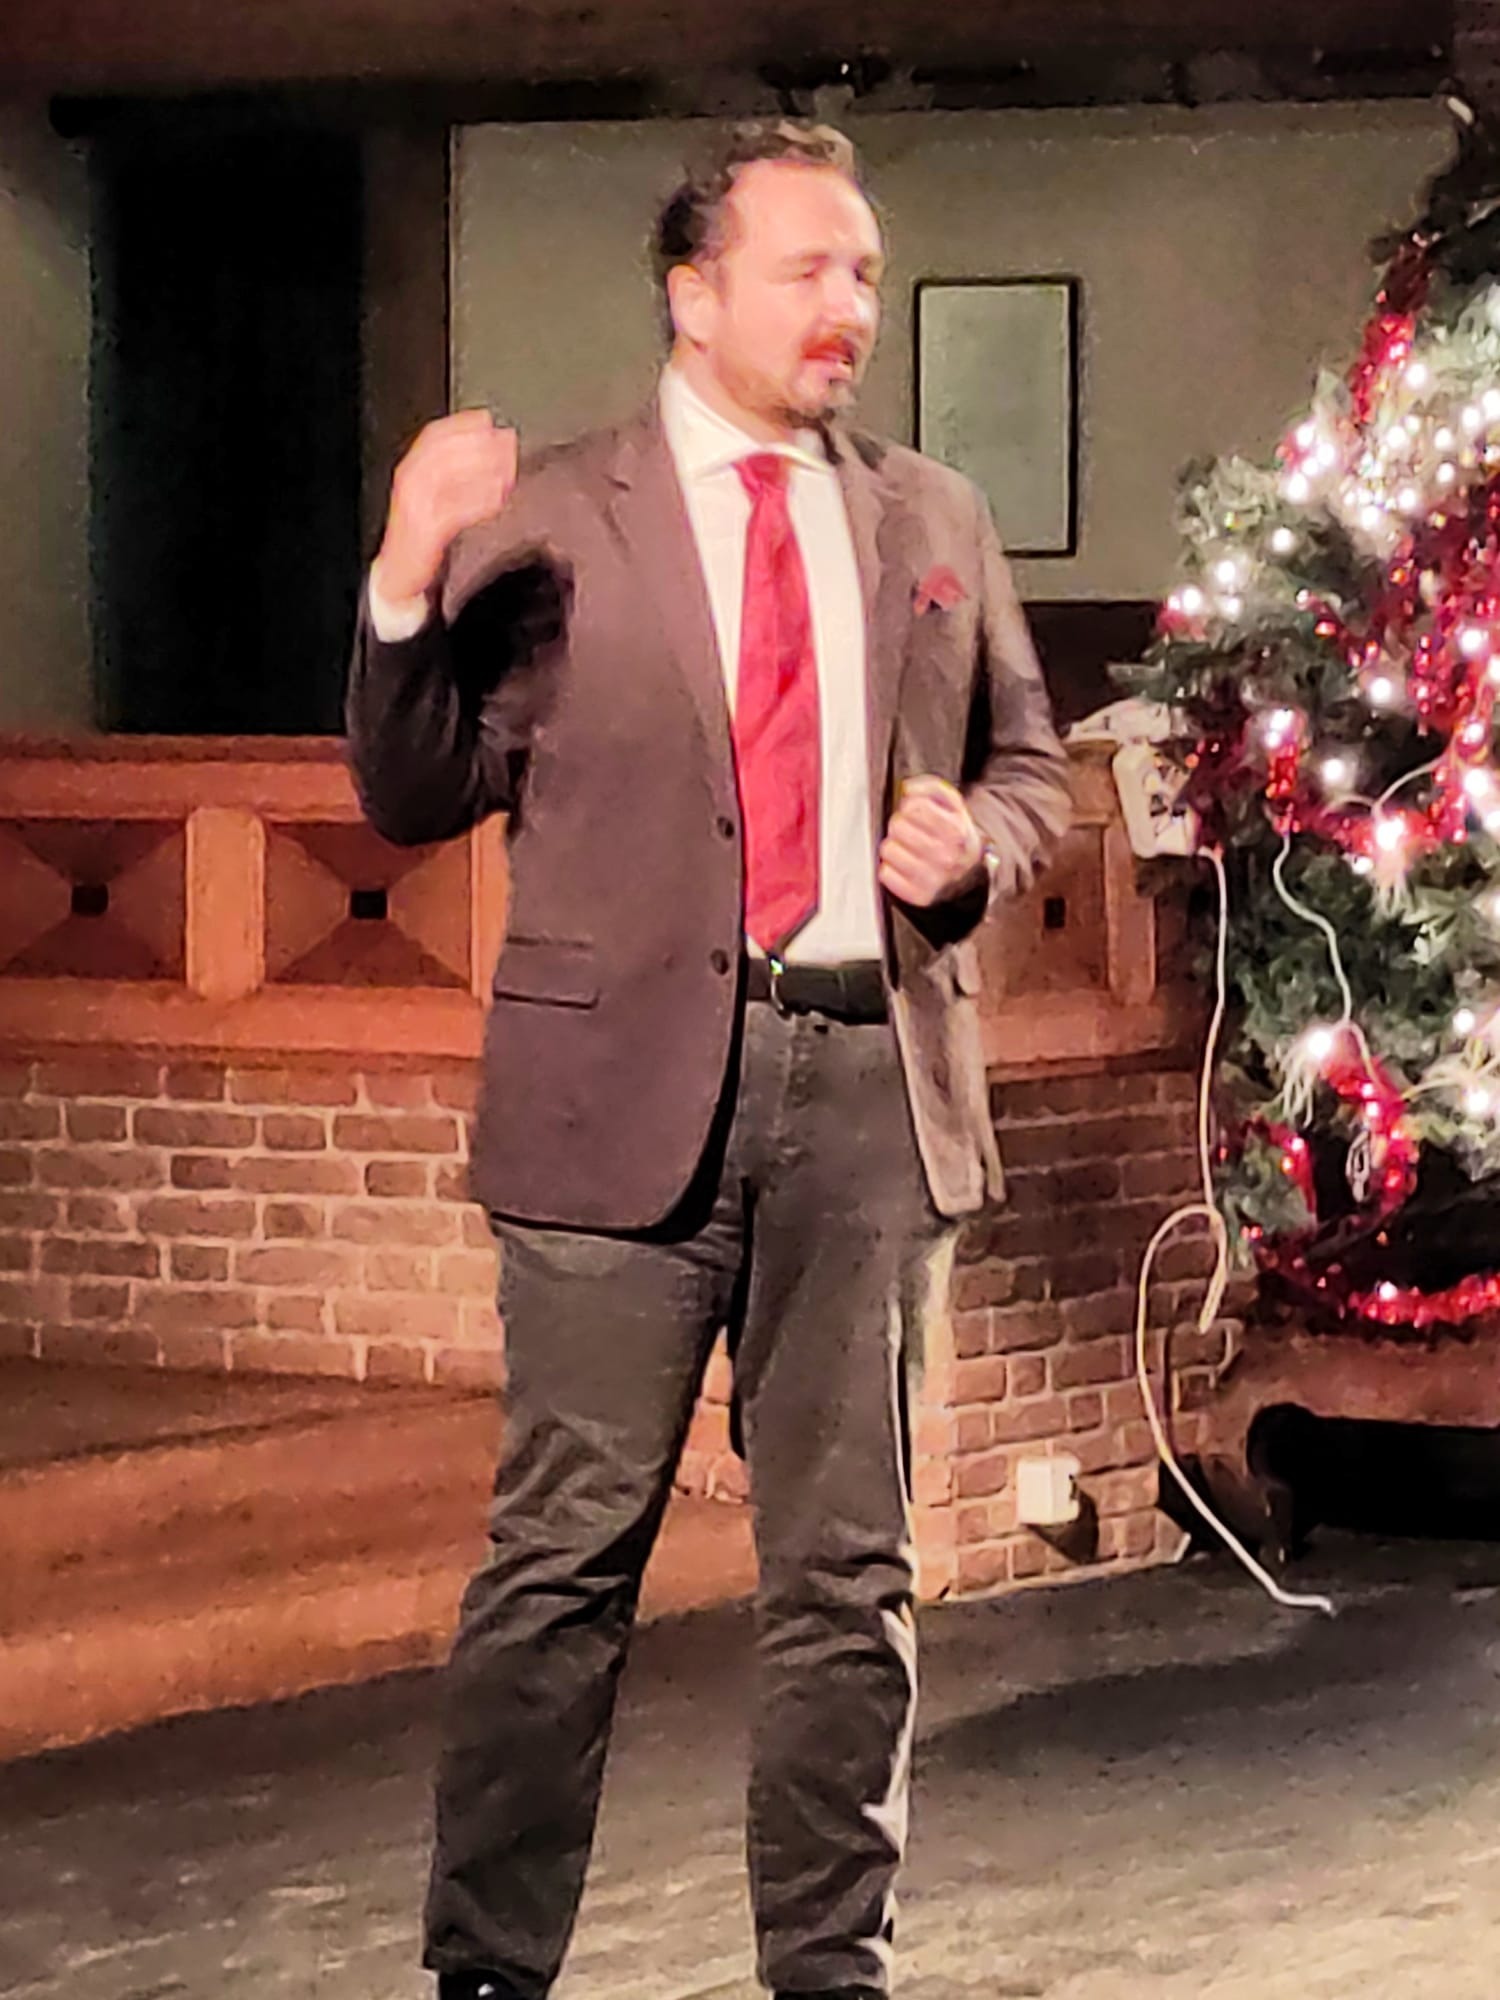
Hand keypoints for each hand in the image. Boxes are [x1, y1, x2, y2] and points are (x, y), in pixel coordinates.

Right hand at [373, 411, 518, 606]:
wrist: (399, 575)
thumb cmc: (423, 534)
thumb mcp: (435, 495)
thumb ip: (456, 471)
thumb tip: (493, 449)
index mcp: (411, 469)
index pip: (434, 435)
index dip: (463, 424)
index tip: (489, 421)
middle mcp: (409, 482)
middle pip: (443, 451)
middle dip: (478, 444)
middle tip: (507, 443)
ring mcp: (414, 506)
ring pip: (448, 476)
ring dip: (481, 469)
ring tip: (507, 468)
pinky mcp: (423, 531)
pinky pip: (453, 511)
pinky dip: (476, 501)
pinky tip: (497, 498)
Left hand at [878, 775, 985, 906]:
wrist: (968, 875)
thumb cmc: (955, 835)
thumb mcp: (954, 806)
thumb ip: (933, 788)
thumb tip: (908, 788)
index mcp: (956, 832)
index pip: (915, 807)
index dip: (910, 806)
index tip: (915, 811)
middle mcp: (946, 857)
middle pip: (898, 826)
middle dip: (901, 825)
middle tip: (910, 831)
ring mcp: (932, 879)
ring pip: (888, 850)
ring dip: (894, 846)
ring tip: (907, 848)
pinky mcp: (918, 896)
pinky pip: (885, 874)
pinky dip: (891, 869)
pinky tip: (904, 866)